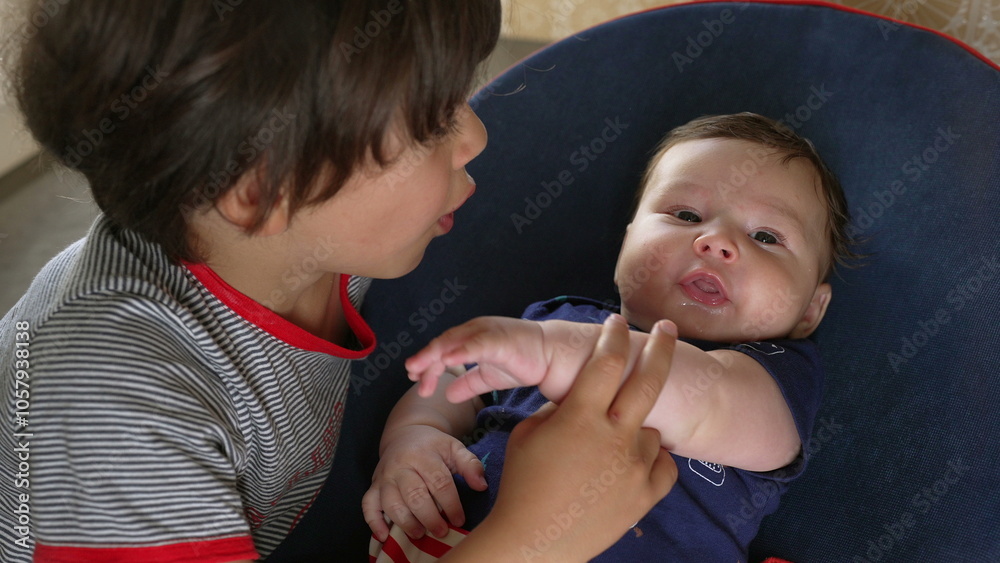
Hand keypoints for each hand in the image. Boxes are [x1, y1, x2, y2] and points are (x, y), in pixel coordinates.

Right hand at [362, 425, 486, 541]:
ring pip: (391, 503)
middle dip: (429, 517)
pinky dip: (374, 522)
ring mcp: (385, 477)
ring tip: (419, 534)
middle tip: (442, 531)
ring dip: (405, 522)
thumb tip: (481, 486)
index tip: (459, 520)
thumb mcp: (455, 448)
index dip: (451, 504)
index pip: (439, 482)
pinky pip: (368, 505)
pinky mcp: (373, 486)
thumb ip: (470, 465)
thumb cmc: (434, 446)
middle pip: (414, 494)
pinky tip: (384, 536)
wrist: (406, 434)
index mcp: (424, 455)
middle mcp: (401, 465)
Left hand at [406, 317, 551, 400]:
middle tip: (411, 374)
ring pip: (454, 342)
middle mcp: (475, 331)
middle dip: (425, 360)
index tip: (416, 380)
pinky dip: (461, 351)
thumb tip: (449, 396)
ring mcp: (486, 333)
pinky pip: (476, 345)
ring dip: (434, 354)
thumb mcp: (488, 377)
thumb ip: (468, 384)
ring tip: (419, 368)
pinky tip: (448, 360)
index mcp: (471, 338)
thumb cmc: (521, 361)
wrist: (551, 356)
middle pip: (442, 344)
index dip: (427, 363)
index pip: (442, 349)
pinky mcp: (499, 340)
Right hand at [440, 314, 679, 560]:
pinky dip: (649, 459)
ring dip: (635, 428)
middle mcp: (613, 436)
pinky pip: (662, 464)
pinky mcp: (646, 494)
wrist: (534, 542)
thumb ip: (560, 407)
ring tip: (608, 447)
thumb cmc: (522, 484)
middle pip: (648, 378)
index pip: (605, 360)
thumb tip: (580, 392)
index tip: (616, 322)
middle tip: (668, 329)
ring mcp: (634, 466)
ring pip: (649, 429)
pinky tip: (630, 463)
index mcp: (579, 416)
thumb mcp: (528, 433)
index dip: (613, 335)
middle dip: (661, 346)